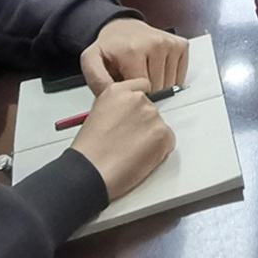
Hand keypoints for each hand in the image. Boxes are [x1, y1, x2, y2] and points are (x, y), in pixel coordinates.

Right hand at [66, 75, 175, 198]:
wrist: (91, 171)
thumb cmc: (89, 152)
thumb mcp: (96, 116)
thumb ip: (115, 107)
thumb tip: (125, 114)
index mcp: (118, 91)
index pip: (142, 86)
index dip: (138, 105)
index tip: (134, 115)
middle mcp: (137, 99)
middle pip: (151, 109)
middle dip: (144, 125)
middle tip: (128, 141)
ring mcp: (152, 115)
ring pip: (160, 125)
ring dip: (151, 138)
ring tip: (130, 152)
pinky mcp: (163, 133)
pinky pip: (168, 141)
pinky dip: (159, 151)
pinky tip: (140, 158)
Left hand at [81, 18, 188, 92]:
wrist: (121, 27)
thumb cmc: (110, 48)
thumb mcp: (91, 61)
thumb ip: (96, 80)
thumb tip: (112, 95)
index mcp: (133, 51)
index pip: (143, 89)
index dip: (134, 95)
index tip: (126, 88)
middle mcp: (155, 44)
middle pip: (158, 88)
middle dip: (147, 91)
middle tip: (135, 82)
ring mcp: (170, 44)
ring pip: (171, 84)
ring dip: (159, 86)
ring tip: (145, 75)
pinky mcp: (180, 45)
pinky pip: (180, 76)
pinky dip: (170, 79)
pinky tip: (157, 72)